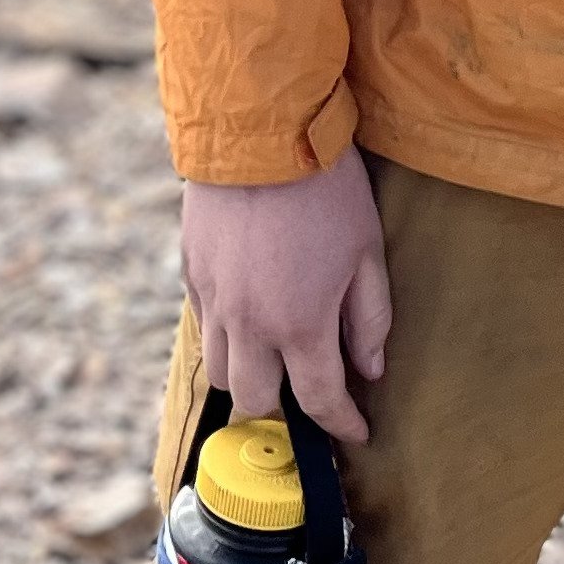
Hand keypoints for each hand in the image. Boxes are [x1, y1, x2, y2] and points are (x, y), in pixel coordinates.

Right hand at [181, 143, 392, 444]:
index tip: (356, 432)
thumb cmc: (325, 187)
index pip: (320, 400)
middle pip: (257, 399)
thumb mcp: (367, 250)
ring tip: (274, 352)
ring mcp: (214, 302)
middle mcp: (249, 326)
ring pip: (221, 371)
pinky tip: (247, 312)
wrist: (260, 132)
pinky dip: (225, 333)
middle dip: (286, 404)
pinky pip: (203, 327)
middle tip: (308, 385)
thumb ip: (370, 317)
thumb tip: (372, 369)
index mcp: (300, 325)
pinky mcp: (191, 274)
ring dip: (248, 372)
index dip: (342, 424)